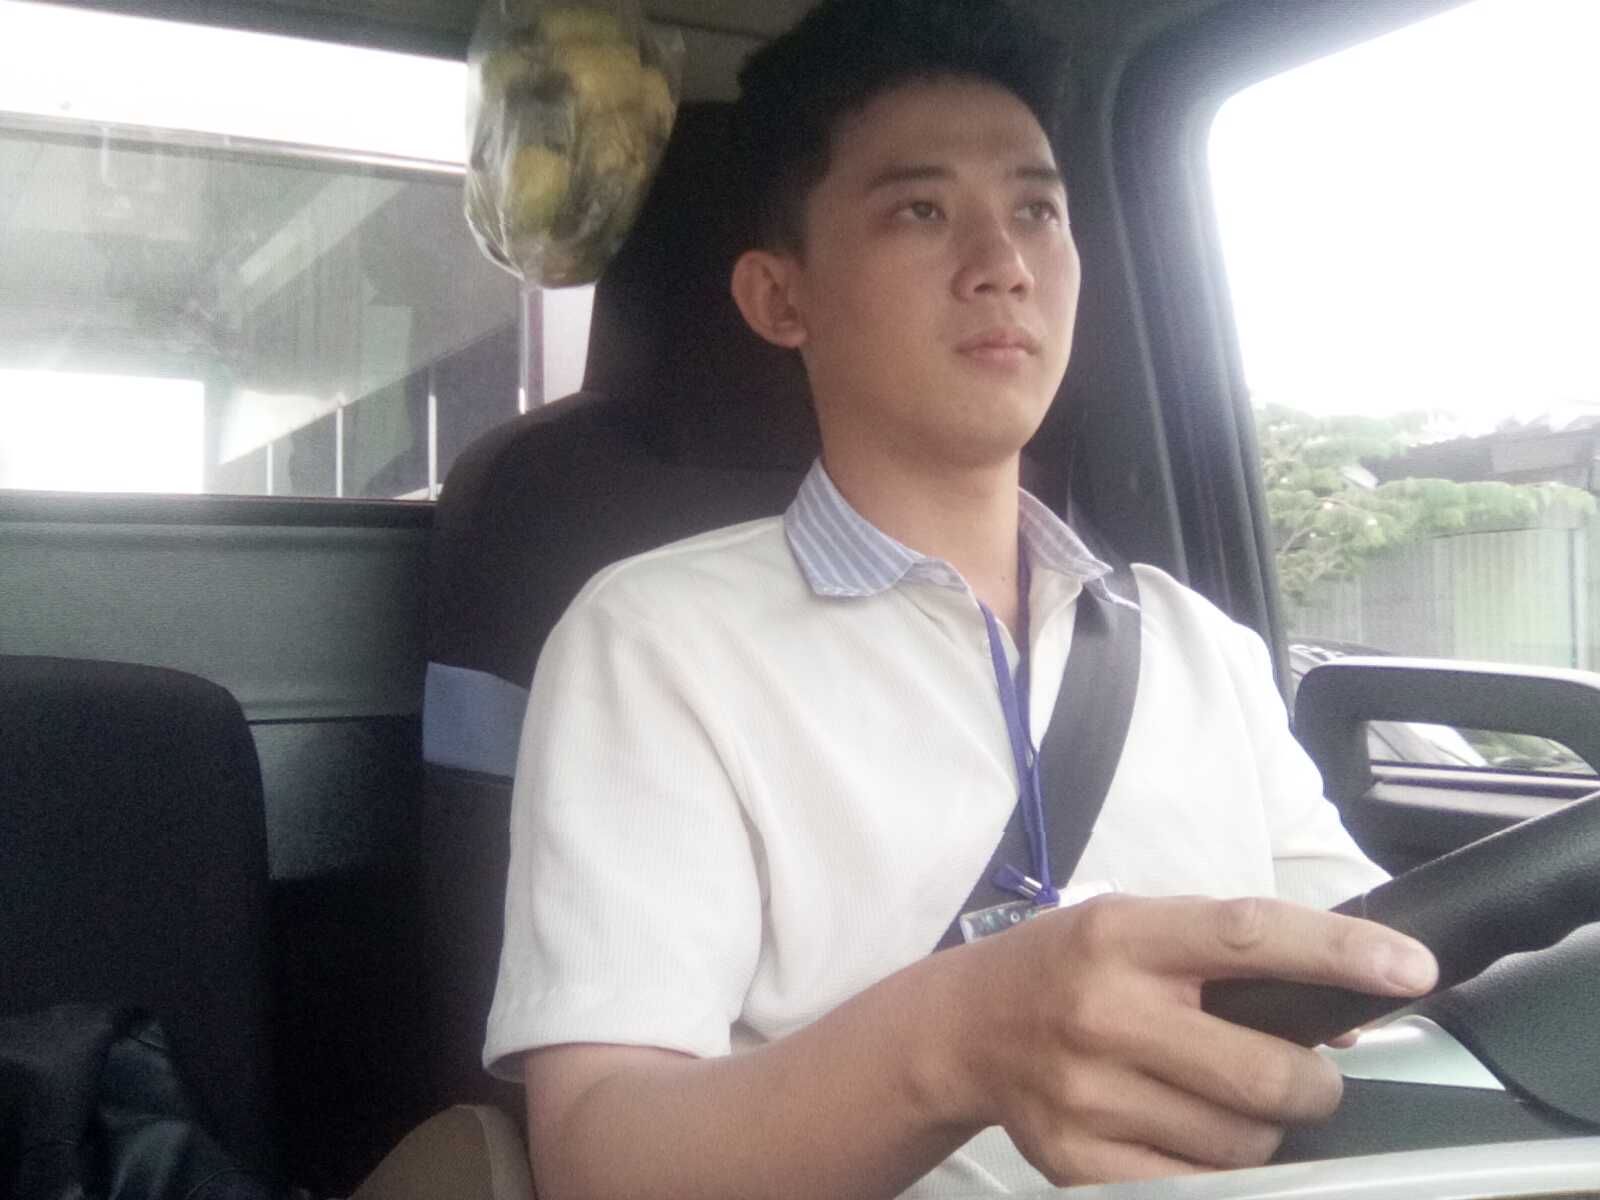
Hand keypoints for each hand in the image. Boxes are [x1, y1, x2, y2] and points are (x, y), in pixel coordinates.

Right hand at [929, 894, 1436, 1183]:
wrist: (963, 1027)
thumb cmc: (1064, 966)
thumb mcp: (1134, 929)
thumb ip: (1228, 960)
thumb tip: (1342, 1017)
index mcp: (1122, 936)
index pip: (1248, 936)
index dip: (1338, 953)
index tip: (1410, 969)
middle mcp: (1103, 1011)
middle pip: (1265, 1070)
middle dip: (1312, 1083)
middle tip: (1301, 1075)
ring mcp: (1088, 1093)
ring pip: (1243, 1141)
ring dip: (1262, 1127)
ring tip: (1221, 1096)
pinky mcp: (1078, 1161)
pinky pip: (1199, 1185)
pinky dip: (1219, 1166)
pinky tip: (1189, 1130)